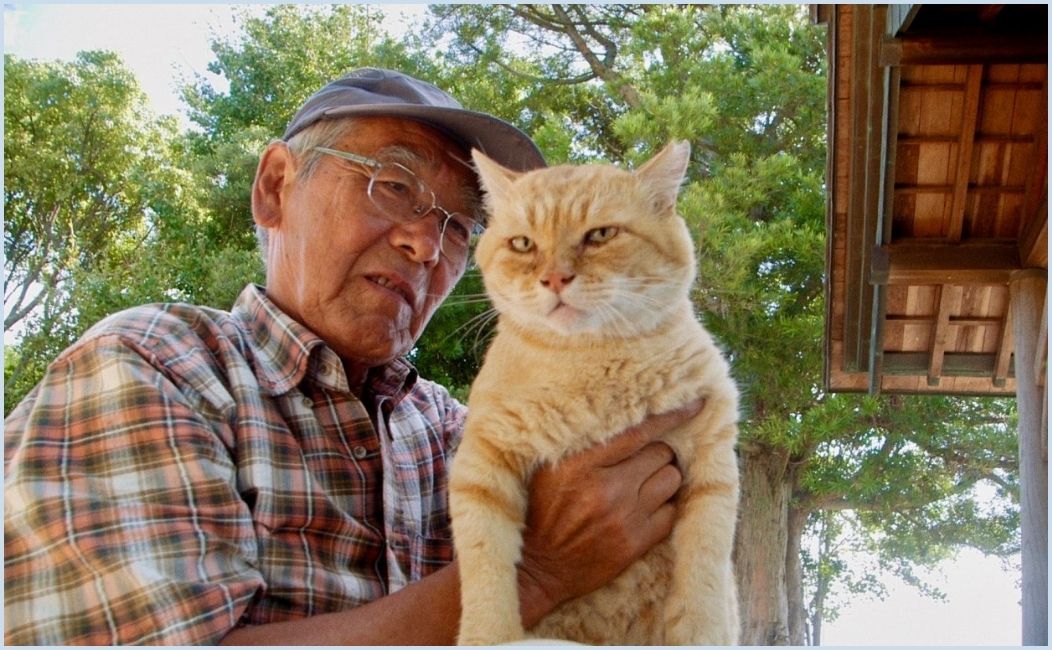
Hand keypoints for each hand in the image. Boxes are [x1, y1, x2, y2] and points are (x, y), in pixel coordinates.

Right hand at [516, 400, 702, 625]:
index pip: (637, 432)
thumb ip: (583, 445)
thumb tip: (622, 417)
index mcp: (580, 465)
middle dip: (656, 454)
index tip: (696, 403)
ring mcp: (623, 517)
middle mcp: (606, 488)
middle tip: (643, 461)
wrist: (538, 568)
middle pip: (660, 453)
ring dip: (663, 478)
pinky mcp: (635, 543)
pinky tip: (648, 508)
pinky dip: (664, 506)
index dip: (671, 416)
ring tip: (646, 483)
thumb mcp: (549, 470)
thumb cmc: (543, 512)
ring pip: (671, 480)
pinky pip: (671, 513)